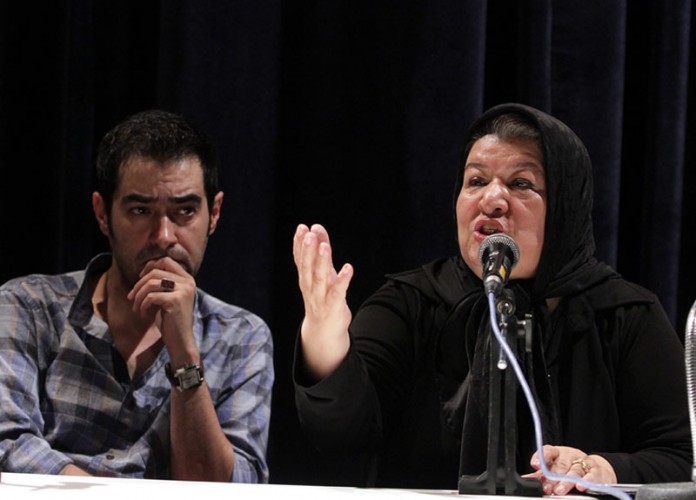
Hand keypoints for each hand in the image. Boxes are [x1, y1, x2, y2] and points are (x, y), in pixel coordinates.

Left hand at [127, 256, 197, 363]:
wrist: (180, 340)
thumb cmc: (170, 320)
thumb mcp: (167, 297)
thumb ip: (162, 283)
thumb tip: (144, 271)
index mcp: (188, 279)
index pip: (166, 261)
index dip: (150, 267)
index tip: (140, 279)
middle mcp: (188, 282)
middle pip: (156, 271)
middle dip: (139, 284)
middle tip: (131, 297)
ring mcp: (183, 290)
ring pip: (151, 283)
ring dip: (138, 296)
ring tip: (136, 308)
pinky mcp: (176, 300)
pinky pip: (151, 297)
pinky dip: (142, 305)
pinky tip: (143, 314)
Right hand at [293, 223, 352, 378]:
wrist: (324, 330)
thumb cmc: (323, 296)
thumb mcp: (321, 271)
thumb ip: (320, 250)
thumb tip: (316, 227)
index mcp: (305, 277)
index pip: (300, 258)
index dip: (299, 243)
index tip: (302, 228)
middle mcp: (309, 286)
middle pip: (306, 267)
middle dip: (307, 250)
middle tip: (309, 234)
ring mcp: (320, 297)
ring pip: (319, 278)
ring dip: (321, 261)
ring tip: (324, 246)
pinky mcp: (333, 305)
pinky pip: (337, 292)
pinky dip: (342, 280)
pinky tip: (348, 268)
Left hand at [525, 445, 616, 495]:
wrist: (595, 469)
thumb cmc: (569, 468)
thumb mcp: (554, 469)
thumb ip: (540, 475)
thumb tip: (525, 480)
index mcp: (557, 453)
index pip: (548, 451)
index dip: (541, 457)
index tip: (535, 465)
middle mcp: (569, 455)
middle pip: (560, 465)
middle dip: (553, 477)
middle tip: (548, 488)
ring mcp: (583, 461)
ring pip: (574, 471)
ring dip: (567, 481)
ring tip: (560, 490)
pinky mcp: (596, 470)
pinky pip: (591, 475)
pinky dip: (587, 481)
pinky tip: (581, 486)